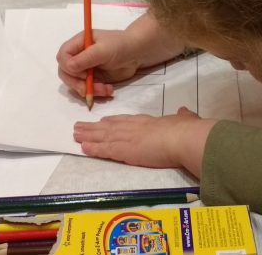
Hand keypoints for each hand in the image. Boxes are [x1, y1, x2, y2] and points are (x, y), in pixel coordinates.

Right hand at [56, 29, 139, 98]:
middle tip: (88, 89)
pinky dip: (96, 92)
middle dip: (77, 83)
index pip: (62, 57)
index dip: (68, 67)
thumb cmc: (121, 46)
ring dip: (88, 90)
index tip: (84, 73)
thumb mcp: (103, 50)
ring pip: (76, 84)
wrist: (138, 53)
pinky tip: (108, 90)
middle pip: (65, 73)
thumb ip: (85, 58)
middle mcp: (79, 56)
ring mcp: (85, 68)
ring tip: (105, 89)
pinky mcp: (93, 79)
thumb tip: (68, 67)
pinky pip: (88, 89)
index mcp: (78, 43)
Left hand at [73, 107, 216, 174]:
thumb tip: (184, 111)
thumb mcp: (185, 119)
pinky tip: (82, 148)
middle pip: (109, 126)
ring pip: (102, 136)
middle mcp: (133, 127)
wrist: (182, 137)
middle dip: (94, 127)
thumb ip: (183, 116)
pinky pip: (104, 149)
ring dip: (88, 135)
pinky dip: (93, 148)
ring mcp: (127, 138)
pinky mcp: (124, 150)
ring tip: (75, 134)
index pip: (126, 120)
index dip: (113, 121)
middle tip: (80, 126)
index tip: (103, 121)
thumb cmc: (186, 130)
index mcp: (147, 121)